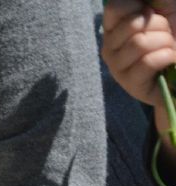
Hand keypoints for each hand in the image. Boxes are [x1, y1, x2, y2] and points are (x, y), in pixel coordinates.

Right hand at [103, 1, 175, 155]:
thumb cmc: (175, 33)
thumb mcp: (163, 8)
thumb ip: (150, 0)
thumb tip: (135, 2)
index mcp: (114, 28)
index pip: (115, 7)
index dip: (137, 7)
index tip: (150, 14)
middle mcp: (109, 48)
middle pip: (132, 25)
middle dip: (159, 26)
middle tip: (164, 35)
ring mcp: (117, 68)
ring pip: (139, 44)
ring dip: (165, 42)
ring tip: (167, 49)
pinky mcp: (130, 85)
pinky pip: (147, 62)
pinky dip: (166, 57)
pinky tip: (168, 61)